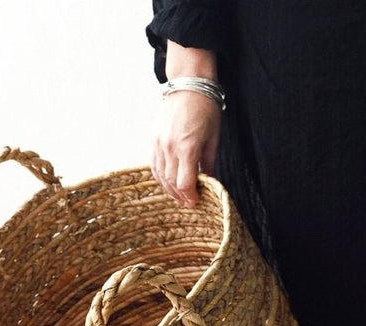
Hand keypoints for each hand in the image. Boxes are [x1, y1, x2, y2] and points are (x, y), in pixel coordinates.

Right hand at [151, 43, 221, 207]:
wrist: (188, 83)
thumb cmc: (205, 107)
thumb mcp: (213, 137)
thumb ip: (209, 163)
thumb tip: (209, 182)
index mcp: (187, 148)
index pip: (185, 184)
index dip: (190, 197)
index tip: (196, 202)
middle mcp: (169, 147)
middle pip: (171, 183)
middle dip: (181, 196)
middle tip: (189, 202)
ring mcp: (158, 143)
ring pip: (160, 176)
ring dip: (169, 189)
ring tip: (179, 195)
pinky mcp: (153, 138)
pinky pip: (154, 164)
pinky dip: (160, 177)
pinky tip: (167, 181)